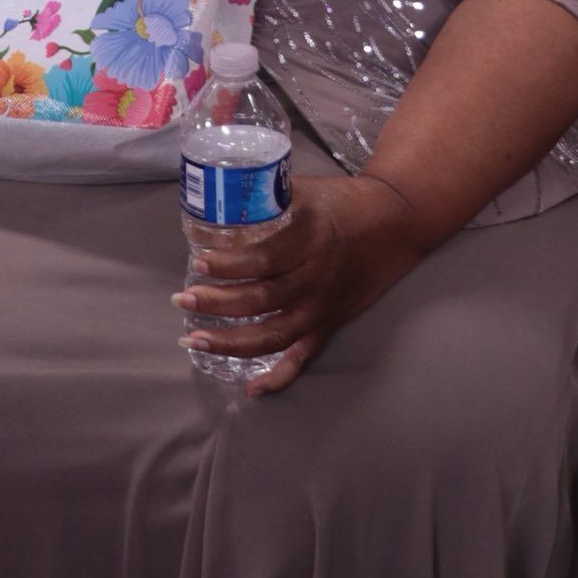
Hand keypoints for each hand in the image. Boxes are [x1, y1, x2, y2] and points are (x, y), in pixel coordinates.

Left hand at [173, 174, 426, 396]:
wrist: (394, 223)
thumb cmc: (343, 201)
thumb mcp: (305, 189)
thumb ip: (265, 196)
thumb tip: (218, 200)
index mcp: (310, 241)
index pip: (265, 259)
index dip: (230, 265)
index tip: (198, 263)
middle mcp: (315, 279)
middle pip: (262, 300)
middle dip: (218, 303)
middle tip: (182, 300)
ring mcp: (323, 307)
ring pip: (275, 334)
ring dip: (233, 342)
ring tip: (195, 339)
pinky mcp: (330, 324)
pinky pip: (303, 357)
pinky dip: (278, 377)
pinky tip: (250, 388)